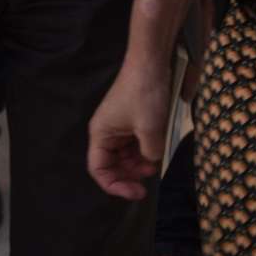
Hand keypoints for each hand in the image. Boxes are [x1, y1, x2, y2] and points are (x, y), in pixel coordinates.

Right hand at [87, 52, 172, 199]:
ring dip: (138, 165)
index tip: (137, 192)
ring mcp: (119, 126)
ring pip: (124, 156)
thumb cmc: (144, 94)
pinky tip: (156, 155)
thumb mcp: (150, 130)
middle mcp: (106, 132)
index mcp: (101, 134)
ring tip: (154, 168)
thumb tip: (152, 161)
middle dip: (128, 176)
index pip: (98, 169)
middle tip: (146, 184)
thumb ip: (150, 154)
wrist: (151, 63)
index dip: (115, 185)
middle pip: (111, 165)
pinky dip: (144, 153)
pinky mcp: (132, 120)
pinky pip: (134, 145)